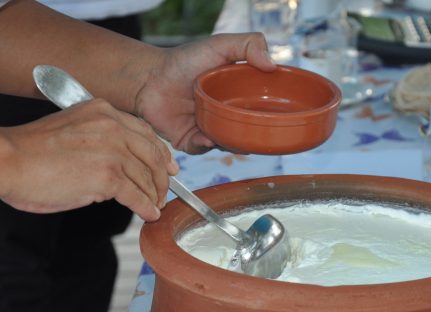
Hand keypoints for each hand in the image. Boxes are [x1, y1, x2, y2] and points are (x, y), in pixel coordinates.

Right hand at [0, 99, 176, 220]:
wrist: (7, 160)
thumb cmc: (30, 150)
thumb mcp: (71, 128)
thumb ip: (99, 139)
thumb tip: (122, 165)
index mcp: (103, 112)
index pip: (145, 132)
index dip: (161, 153)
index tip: (170, 166)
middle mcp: (113, 127)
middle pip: (152, 155)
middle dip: (162, 177)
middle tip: (165, 192)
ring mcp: (112, 151)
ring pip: (147, 177)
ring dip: (154, 196)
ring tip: (155, 207)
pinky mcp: (108, 176)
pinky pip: (137, 195)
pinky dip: (146, 207)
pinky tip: (149, 214)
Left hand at [135, 32, 276, 153]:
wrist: (149, 77)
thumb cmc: (184, 61)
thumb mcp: (220, 45)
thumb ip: (249, 44)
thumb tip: (272, 65)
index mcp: (238, 97)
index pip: (263, 109)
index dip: (273, 112)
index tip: (281, 113)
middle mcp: (227, 115)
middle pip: (250, 130)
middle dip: (256, 133)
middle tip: (257, 128)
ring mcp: (210, 129)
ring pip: (228, 144)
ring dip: (232, 141)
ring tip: (231, 133)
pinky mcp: (191, 141)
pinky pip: (203, 148)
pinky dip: (206, 144)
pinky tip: (207, 137)